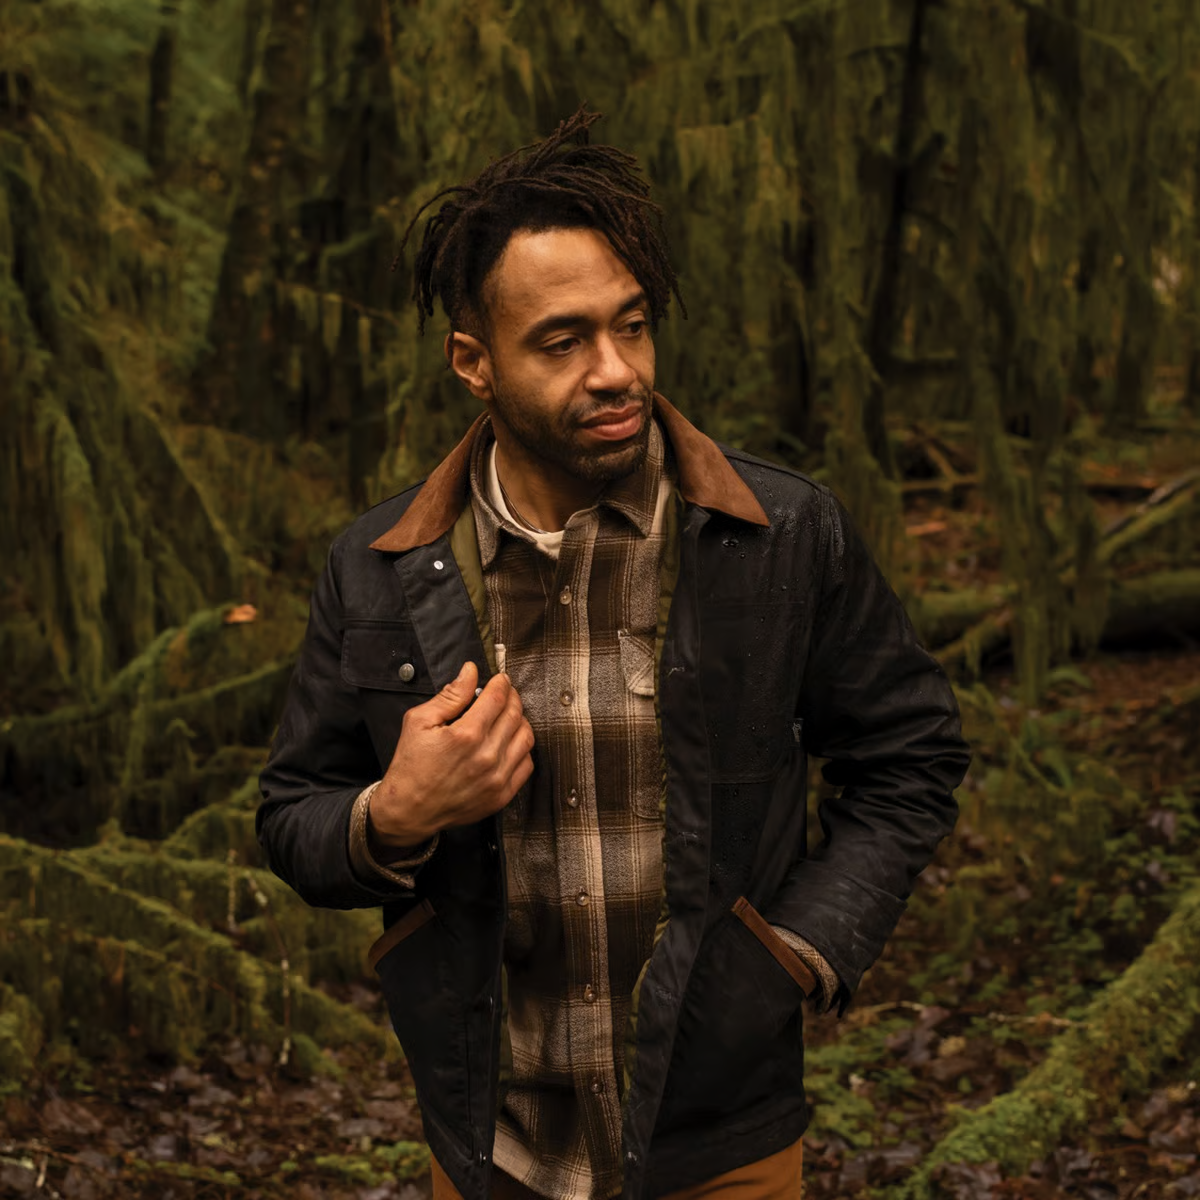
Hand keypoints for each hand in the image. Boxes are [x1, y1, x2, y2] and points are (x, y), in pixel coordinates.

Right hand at [368, 661, 534, 847]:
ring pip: (526, 738)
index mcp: (466, 735)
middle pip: (515, 715)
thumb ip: (450, 695)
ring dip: (520, 721)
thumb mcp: (419, 721)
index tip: (500, 680)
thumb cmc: (411, 766)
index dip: (502, 683)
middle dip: (512, 698)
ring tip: (508, 716)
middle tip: (505, 693)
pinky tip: (509, 743)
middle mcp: (486, 756)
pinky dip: (522, 749)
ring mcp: (497, 778)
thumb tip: (470, 672)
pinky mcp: (502, 795)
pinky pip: (526, 765)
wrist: (409, 809)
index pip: (498, 698)